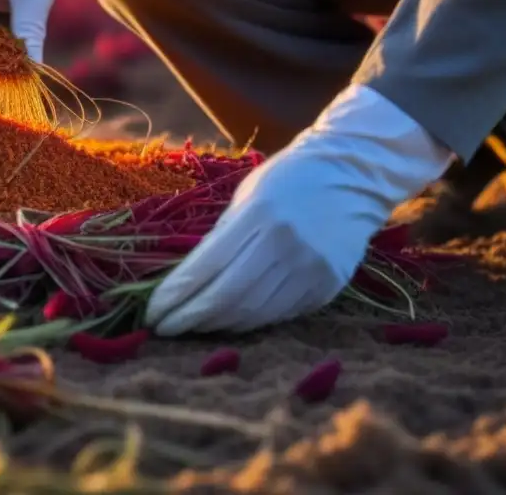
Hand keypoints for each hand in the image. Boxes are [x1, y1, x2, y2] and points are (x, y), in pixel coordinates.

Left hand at [144, 85, 452, 335]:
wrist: (353, 174)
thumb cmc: (288, 179)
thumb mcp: (246, 195)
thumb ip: (220, 237)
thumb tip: (186, 281)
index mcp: (258, 215)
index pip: (206, 267)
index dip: (176, 296)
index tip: (152, 313)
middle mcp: (285, 245)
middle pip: (227, 298)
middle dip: (189, 318)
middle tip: (164, 329)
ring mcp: (310, 269)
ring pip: (253, 313)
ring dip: (216, 325)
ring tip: (191, 327)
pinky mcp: (327, 286)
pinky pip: (279, 314)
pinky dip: (248, 322)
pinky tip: (228, 322)